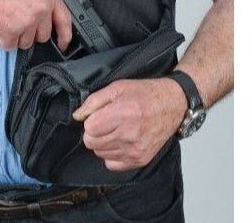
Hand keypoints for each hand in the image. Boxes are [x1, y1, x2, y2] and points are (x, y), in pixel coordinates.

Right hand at [0, 0, 71, 50]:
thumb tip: (41, 9)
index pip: (65, 20)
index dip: (65, 35)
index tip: (62, 43)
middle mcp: (40, 9)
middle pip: (42, 35)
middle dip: (31, 33)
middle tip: (19, 22)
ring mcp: (27, 21)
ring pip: (26, 42)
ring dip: (16, 36)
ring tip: (5, 20)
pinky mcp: (10, 31)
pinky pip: (9, 45)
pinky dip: (3, 40)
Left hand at [72, 78, 186, 170]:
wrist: (173, 104)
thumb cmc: (146, 93)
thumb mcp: (118, 87)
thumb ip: (94, 101)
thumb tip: (78, 115)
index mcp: (123, 113)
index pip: (89, 128)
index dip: (90, 120)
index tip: (98, 114)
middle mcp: (130, 134)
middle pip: (92, 143)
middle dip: (94, 131)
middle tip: (106, 121)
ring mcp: (135, 150)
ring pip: (100, 153)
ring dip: (103, 142)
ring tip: (115, 129)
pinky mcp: (140, 160)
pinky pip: (112, 164)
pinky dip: (112, 154)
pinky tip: (120, 141)